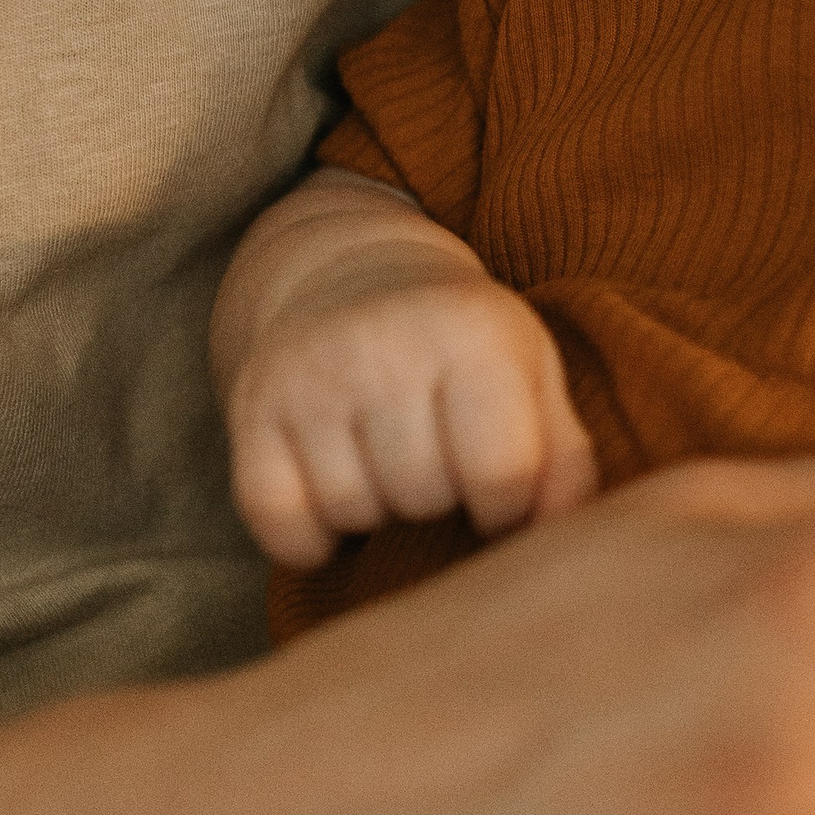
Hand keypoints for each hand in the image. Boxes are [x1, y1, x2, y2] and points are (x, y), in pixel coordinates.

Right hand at [221, 195, 595, 561]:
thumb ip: (564, 460)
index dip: (508, 506)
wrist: (350, 274)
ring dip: (376, 510)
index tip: (500, 485)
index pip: (502, 476)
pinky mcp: (251, 407)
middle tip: (435, 455)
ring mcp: (309, 374)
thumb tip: (560, 540)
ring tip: (387, 460)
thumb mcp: (532, 377)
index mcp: (473, 333)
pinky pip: (278, 524)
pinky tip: (334, 493)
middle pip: (424, 497)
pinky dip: (307, 537)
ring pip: (351, 511)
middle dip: (440, 498)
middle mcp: (383, 343)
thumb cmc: (463, 347)